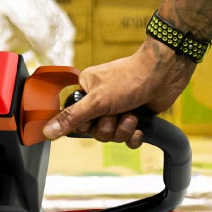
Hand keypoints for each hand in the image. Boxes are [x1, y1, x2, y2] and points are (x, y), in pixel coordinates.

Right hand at [52, 40, 191, 142]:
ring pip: (113, 135)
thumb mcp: (96, 101)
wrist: (164, 73)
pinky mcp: (136, 116)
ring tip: (132, 115)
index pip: (75, 120)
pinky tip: (139, 126)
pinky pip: (129, 138)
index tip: (93, 118)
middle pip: (95, 131)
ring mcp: (119, 109)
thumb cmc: (130, 78)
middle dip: (108, 127)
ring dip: (123, 129)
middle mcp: (101, 101)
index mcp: (87, 92)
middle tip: (116, 114)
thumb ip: (71, 118)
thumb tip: (46, 131)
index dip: (85, 125)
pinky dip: (134, 135)